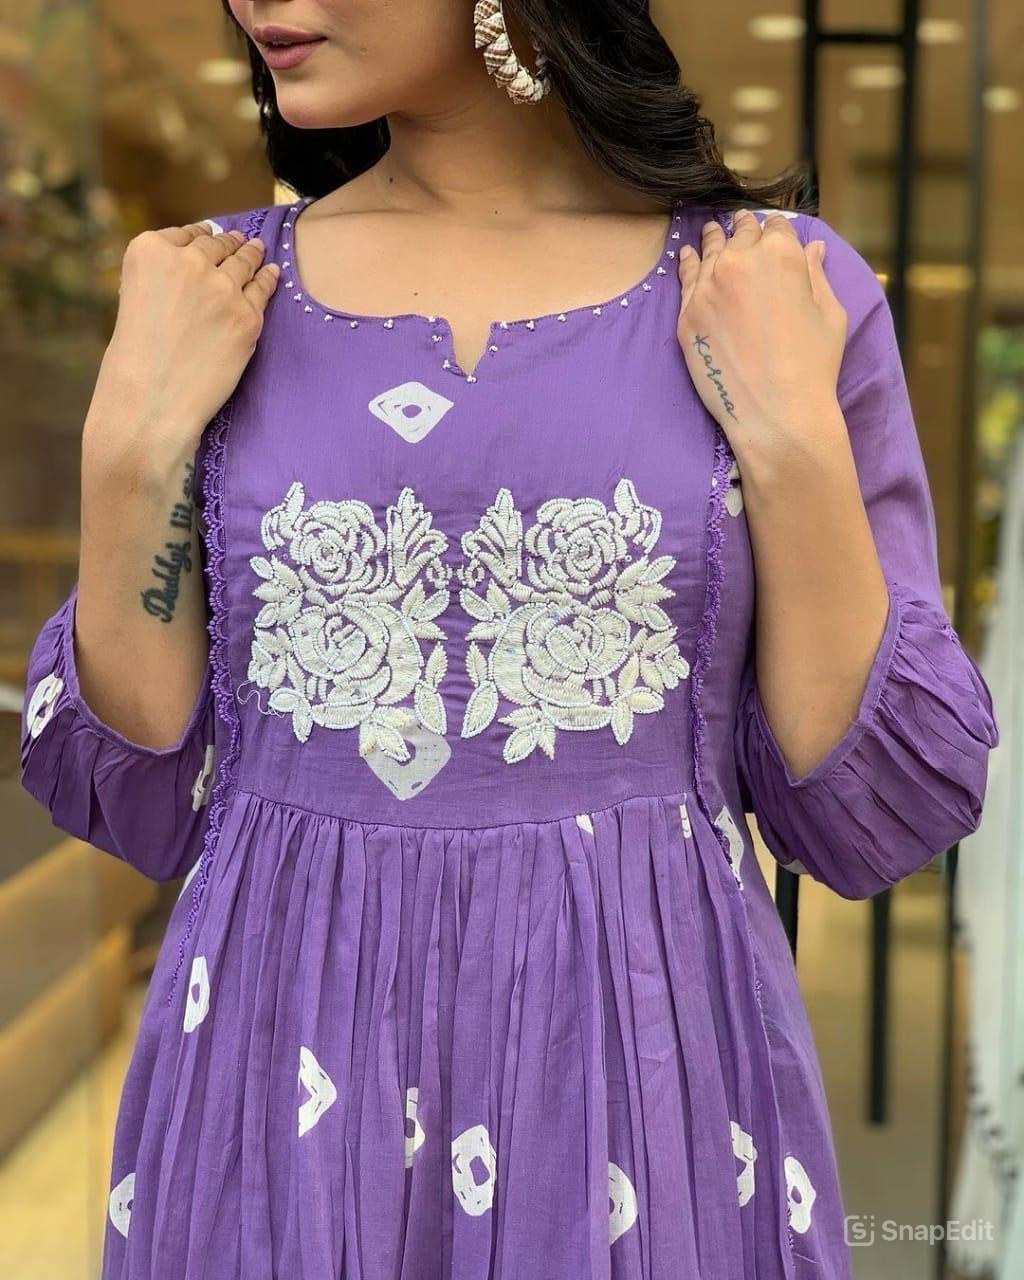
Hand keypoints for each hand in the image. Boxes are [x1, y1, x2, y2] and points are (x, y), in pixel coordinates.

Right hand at [86, 221, 279, 472]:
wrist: (152, 402)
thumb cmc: (135, 360)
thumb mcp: (133, 298)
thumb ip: (161, 276)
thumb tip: (194, 263)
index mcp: (150, 250)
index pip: (184, 235)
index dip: (199, 236)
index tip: (209, 234)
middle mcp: (188, 261)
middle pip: (216, 245)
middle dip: (227, 243)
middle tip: (238, 240)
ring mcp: (222, 288)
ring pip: (244, 261)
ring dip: (251, 253)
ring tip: (257, 248)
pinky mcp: (248, 317)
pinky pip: (264, 289)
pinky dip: (269, 279)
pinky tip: (273, 273)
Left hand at [676, 209, 847, 451]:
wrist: (775, 412)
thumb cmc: (813, 366)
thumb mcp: (829, 313)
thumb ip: (816, 274)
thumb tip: (813, 247)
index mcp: (781, 254)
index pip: (776, 227)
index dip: (775, 229)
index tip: (771, 233)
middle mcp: (740, 261)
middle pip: (740, 234)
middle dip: (744, 230)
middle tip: (740, 225)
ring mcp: (708, 287)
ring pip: (708, 251)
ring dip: (714, 240)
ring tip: (711, 232)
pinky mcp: (686, 314)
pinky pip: (685, 278)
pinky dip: (688, 263)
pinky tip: (688, 255)